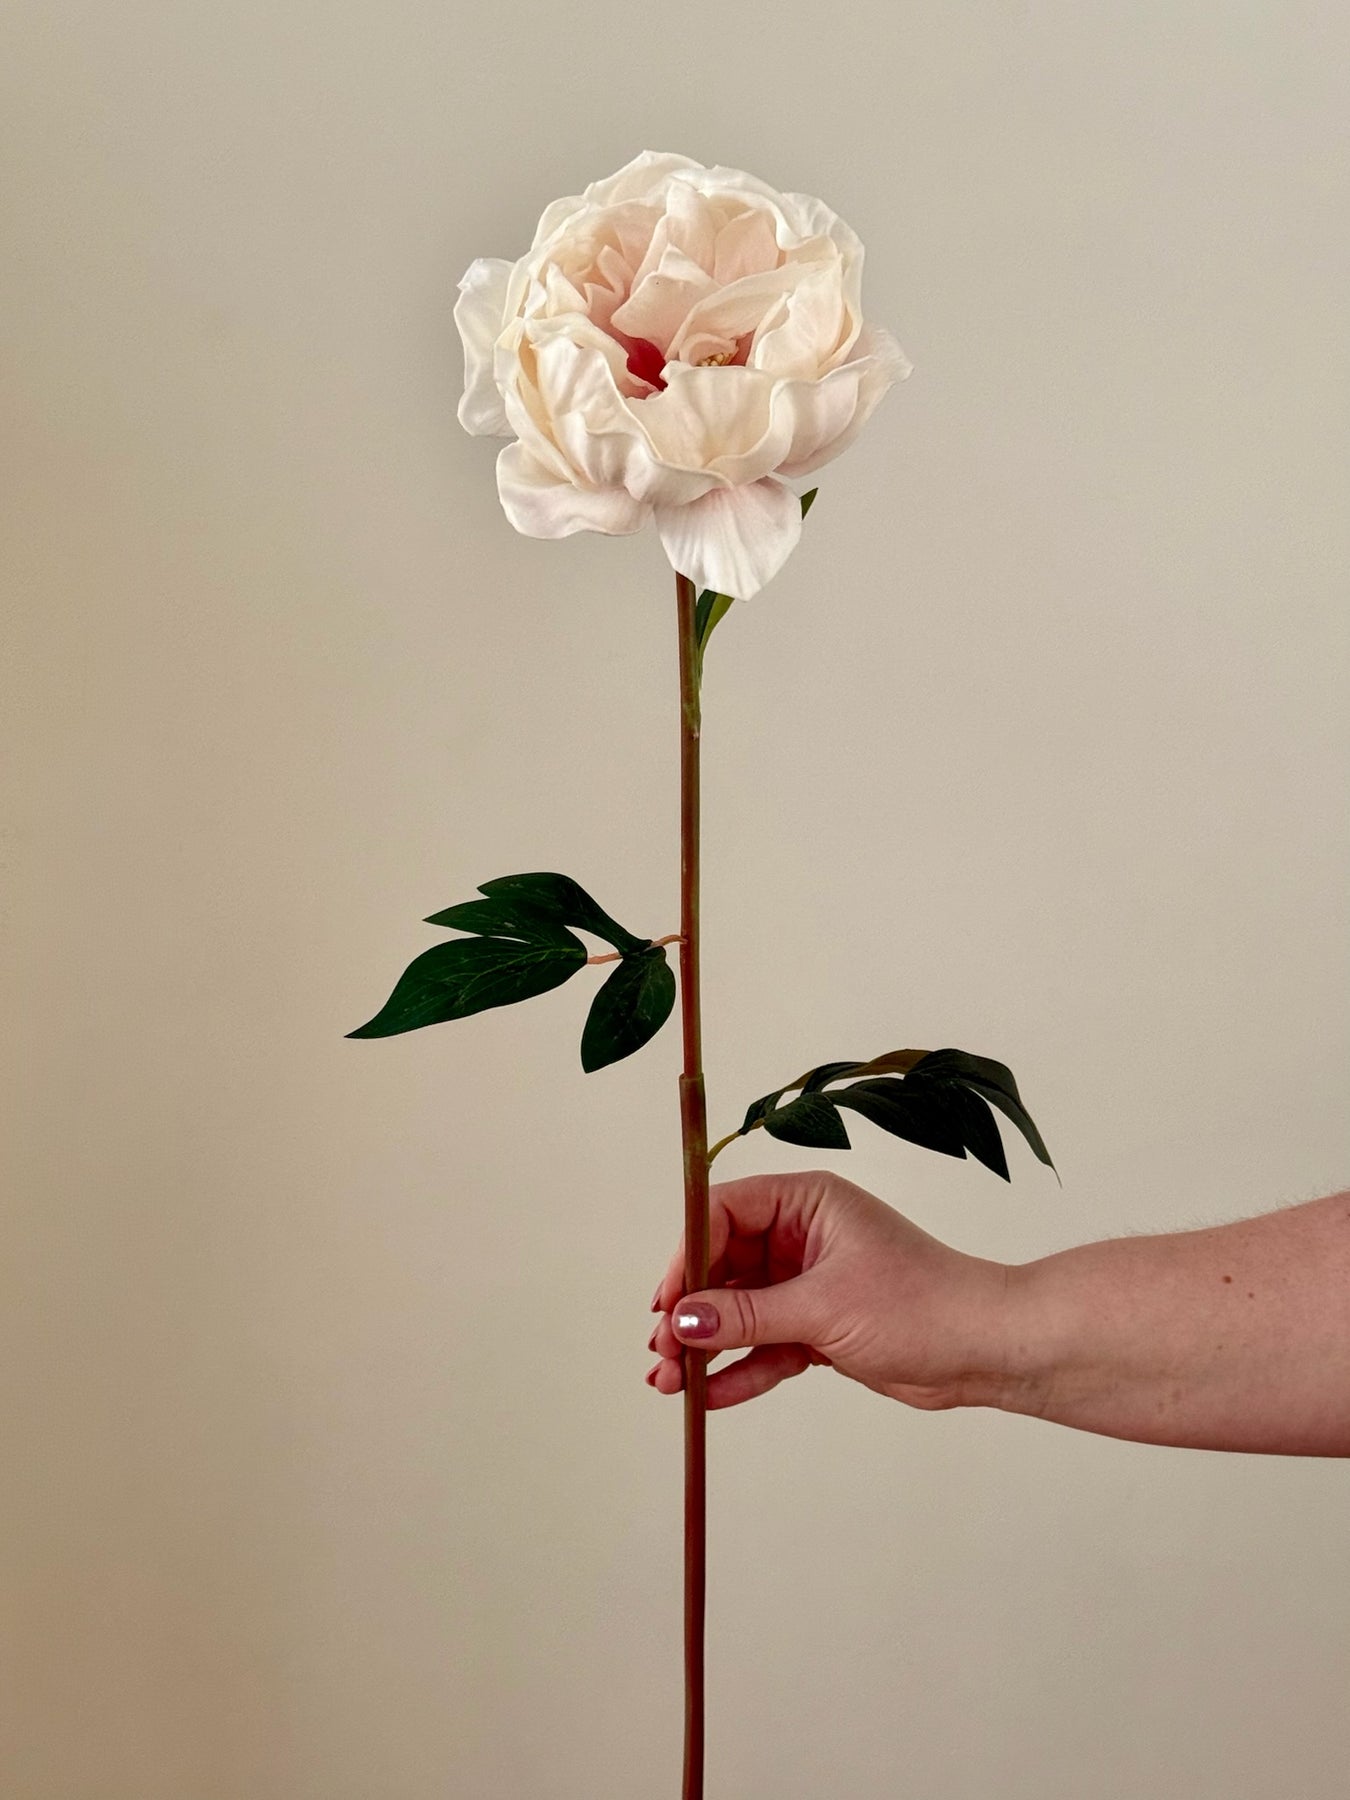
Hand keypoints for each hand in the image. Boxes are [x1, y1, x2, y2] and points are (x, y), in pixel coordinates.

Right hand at [646, 1170, 1014, 1411]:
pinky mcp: (818, 1327)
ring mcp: (808, 1283)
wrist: (983, 1350)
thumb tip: (683, 1318)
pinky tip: (709, 1396)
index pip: (723, 1212)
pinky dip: (739, 1370)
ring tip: (668, 1381)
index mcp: (806, 1202)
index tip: (667, 1299)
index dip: (688, 1252)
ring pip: (739, 1311)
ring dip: (705, 1345)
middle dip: (689, 1309)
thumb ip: (749, 1315)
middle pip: (722, 1265)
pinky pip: (765, 1346)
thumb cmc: (922, 1304)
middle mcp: (801, 1236)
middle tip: (660, 1349)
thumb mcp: (824, 1306)